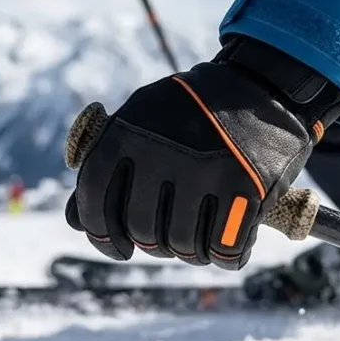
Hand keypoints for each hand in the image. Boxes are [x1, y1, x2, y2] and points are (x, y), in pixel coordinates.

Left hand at [64, 36, 339, 269]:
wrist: (263, 85)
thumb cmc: (194, 111)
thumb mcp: (142, 117)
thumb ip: (108, 163)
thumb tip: (76, 221)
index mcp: (128, 132)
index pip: (95, 200)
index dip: (102, 235)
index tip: (119, 249)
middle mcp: (162, 153)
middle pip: (143, 230)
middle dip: (155, 245)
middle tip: (170, 240)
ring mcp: (205, 172)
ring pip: (184, 246)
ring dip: (191, 254)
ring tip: (199, 243)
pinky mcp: (246, 189)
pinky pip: (225, 248)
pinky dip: (226, 256)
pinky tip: (227, 247)